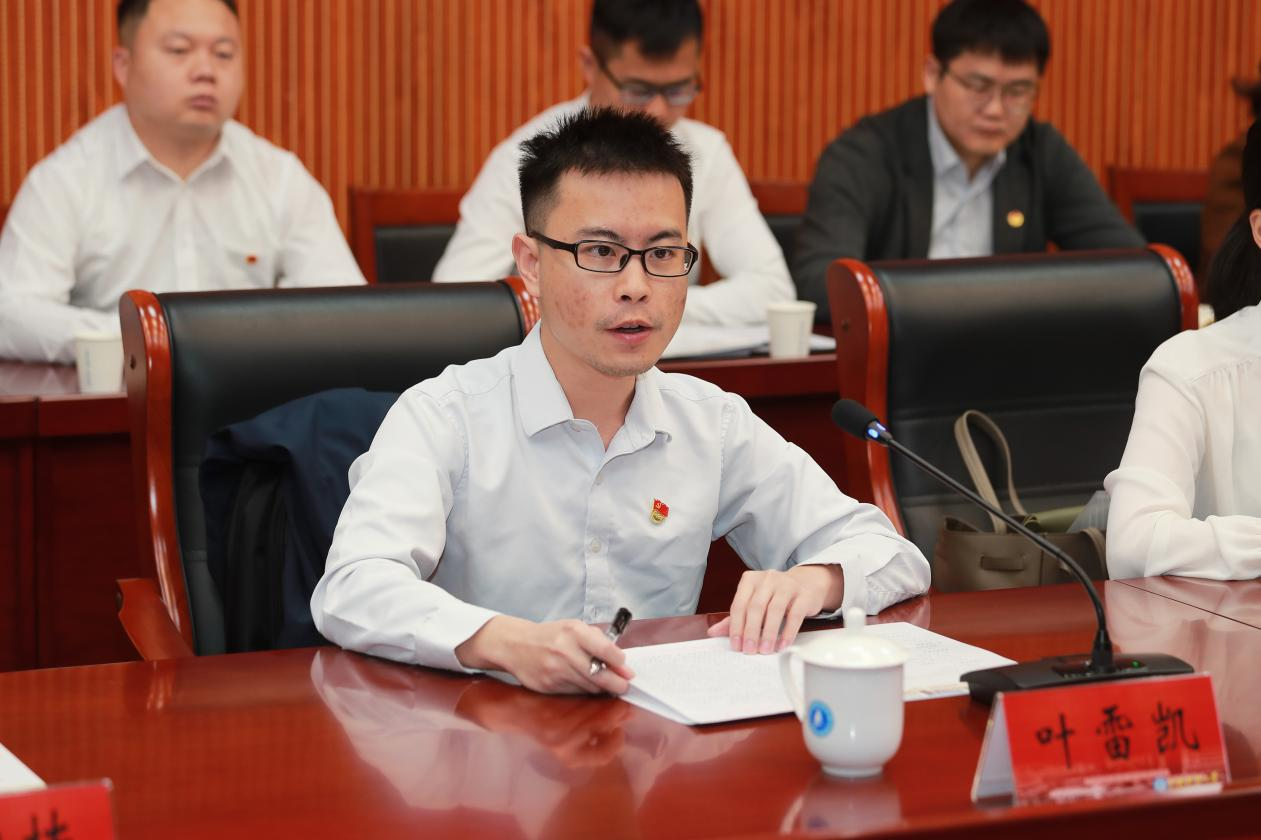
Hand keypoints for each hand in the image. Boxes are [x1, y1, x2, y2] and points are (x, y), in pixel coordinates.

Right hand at [456, 615, 634, 694]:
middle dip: (617, 683)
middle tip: (624, 685)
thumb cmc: (551, 635)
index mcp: (573, 631)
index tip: (625, 667)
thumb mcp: (574, 628)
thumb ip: (598, 642)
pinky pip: (576, 693)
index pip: (604, 649)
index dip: (619, 662)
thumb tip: (621, 663)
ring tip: (607, 685)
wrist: (516, 645)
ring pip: (590, 687)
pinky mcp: (548, 686)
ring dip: (602, 688)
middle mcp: (563, 650)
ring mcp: (555, 670)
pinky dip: (585, 691)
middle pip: (599, 675)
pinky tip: (587, 685)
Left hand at [706, 565, 841, 653]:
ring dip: (768, 633)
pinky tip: (782, 644)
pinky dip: (787, 632)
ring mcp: (786, 584)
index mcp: (750, 580)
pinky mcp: (803, 594)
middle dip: (751, 631)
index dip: (736, 626)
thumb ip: (735, 618)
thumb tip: (713, 632)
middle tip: (749, 650)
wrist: (806, 584)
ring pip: (775, 610)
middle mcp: (767, 579)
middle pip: (756, 607)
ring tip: (765, 650)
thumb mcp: (753, 603)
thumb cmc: (774, 596)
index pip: (739, 604)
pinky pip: (794, 615)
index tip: (736, 645)